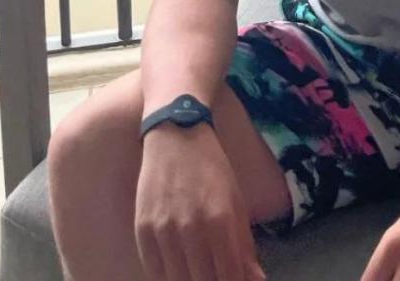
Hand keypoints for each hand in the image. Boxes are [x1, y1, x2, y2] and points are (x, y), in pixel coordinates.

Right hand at [135, 123, 266, 280]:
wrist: (175, 133)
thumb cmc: (211, 166)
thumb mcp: (236, 200)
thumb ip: (244, 244)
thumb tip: (257, 280)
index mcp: (220, 220)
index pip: (230, 276)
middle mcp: (191, 228)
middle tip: (217, 276)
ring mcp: (163, 231)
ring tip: (198, 272)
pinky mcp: (142, 230)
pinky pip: (154, 272)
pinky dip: (167, 277)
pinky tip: (178, 271)